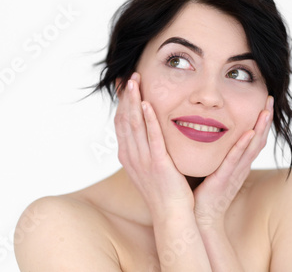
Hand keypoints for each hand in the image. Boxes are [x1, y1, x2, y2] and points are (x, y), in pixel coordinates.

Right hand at [114, 72, 193, 216]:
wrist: (171, 215)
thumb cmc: (163, 191)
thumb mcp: (147, 167)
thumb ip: (144, 149)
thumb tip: (145, 133)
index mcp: (128, 156)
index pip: (120, 123)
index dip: (121, 103)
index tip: (123, 85)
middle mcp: (131, 156)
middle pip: (124, 119)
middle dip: (125, 96)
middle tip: (127, 75)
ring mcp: (143, 160)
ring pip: (135, 124)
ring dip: (133, 101)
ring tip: (134, 81)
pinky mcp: (158, 163)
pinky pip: (152, 137)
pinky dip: (148, 119)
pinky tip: (147, 103)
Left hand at [193, 96, 274, 229]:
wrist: (201, 217)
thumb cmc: (205, 194)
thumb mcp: (215, 169)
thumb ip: (218, 154)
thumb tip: (211, 135)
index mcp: (239, 164)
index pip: (254, 139)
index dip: (261, 121)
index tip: (264, 103)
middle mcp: (241, 167)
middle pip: (258, 139)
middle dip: (265, 119)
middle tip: (269, 99)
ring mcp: (235, 173)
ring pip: (251, 147)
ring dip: (259, 128)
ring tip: (266, 110)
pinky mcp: (224, 178)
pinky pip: (235, 160)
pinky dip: (242, 146)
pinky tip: (248, 133)